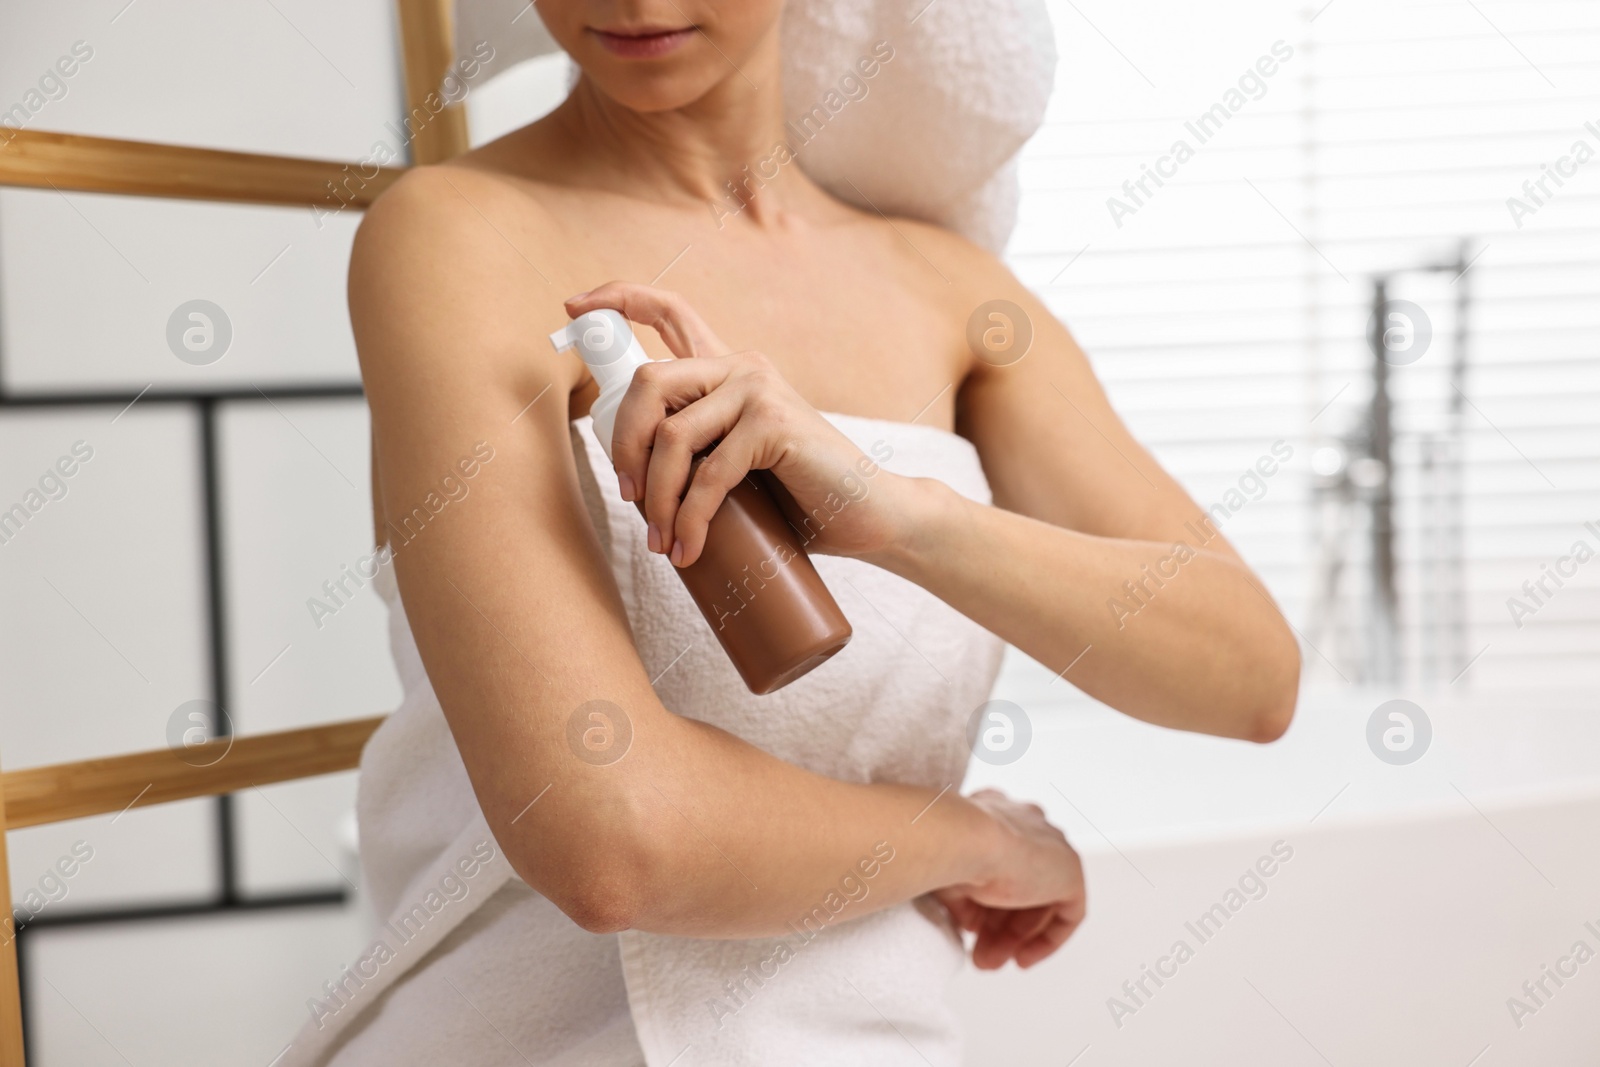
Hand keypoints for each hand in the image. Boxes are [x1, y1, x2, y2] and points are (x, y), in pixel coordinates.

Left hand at [564, 282, 912, 566]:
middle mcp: (741, 366)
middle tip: (628, 500)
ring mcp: (759, 390)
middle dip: (621, 445)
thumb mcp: (736, 466)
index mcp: (727, 370)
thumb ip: (699, 453)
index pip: (669, 310)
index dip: (617, 298)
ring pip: (672, 437)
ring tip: (663, 545)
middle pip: (647, 381)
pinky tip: (689, 550)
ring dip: (655, 500)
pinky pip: (710, 474)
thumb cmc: (800, 498)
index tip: (572, 305)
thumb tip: (634, 483)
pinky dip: (691, 520)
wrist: (869, 516)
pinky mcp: (775, 423)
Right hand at [936, 789, 1086, 969]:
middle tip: (979, 955)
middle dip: (997, 927)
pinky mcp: (1070, 871)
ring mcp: (1052, 845)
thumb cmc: (944, 849)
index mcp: (995, 810)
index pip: (998, 858)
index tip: (969, 927)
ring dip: (1013, 938)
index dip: (983, 901)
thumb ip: (964, 896)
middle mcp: (1027, 823)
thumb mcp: (947, 875)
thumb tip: (973, 922)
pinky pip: (1066, 913)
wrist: (962, 839)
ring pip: (1037, 902)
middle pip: (1018, 885)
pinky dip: (1045, 939)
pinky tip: (1021, 958)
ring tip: (989, 963)